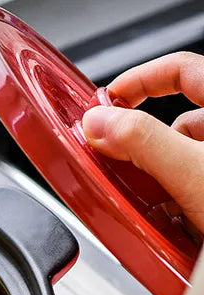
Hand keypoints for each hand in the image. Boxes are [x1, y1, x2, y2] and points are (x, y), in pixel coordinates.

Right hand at [82, 51, 203, 232]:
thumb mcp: (191, 172)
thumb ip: (141, 142)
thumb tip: (101, 122)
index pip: (179, 70)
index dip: (136, 82)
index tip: (105, 106)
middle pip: (179, 121)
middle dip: (147, 146)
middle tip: (124, 167)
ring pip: (189, 158)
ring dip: (166, 180)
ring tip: (158, 207)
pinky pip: (200, 187)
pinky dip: (185, 202)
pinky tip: (180, 224)